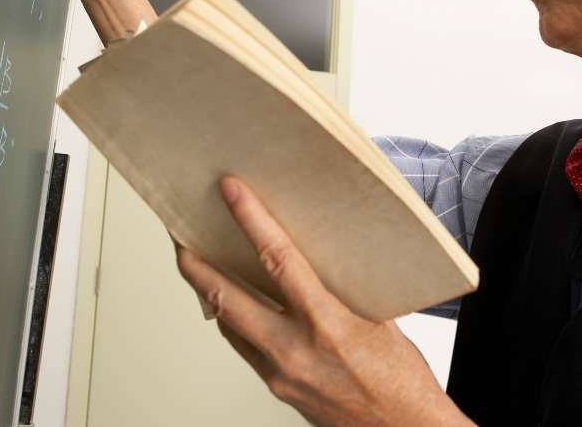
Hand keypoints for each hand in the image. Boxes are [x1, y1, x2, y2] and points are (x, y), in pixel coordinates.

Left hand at [175, 176, 474, 426]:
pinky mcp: (277, 389)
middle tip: (179, 233)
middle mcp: (295, 351)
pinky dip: (233, 320)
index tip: (231, 192)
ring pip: (227, 323)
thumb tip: (316, 253)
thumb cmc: (403, 382)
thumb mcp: (379, 321)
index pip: (277, 261)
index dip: (251, 221)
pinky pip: (243, 346)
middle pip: (225, 297)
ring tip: (199, 262)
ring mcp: (280, 374)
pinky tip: (234, 303)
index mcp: (327, 326)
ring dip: (209, 291)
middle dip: (194, 262)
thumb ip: (344, 288)